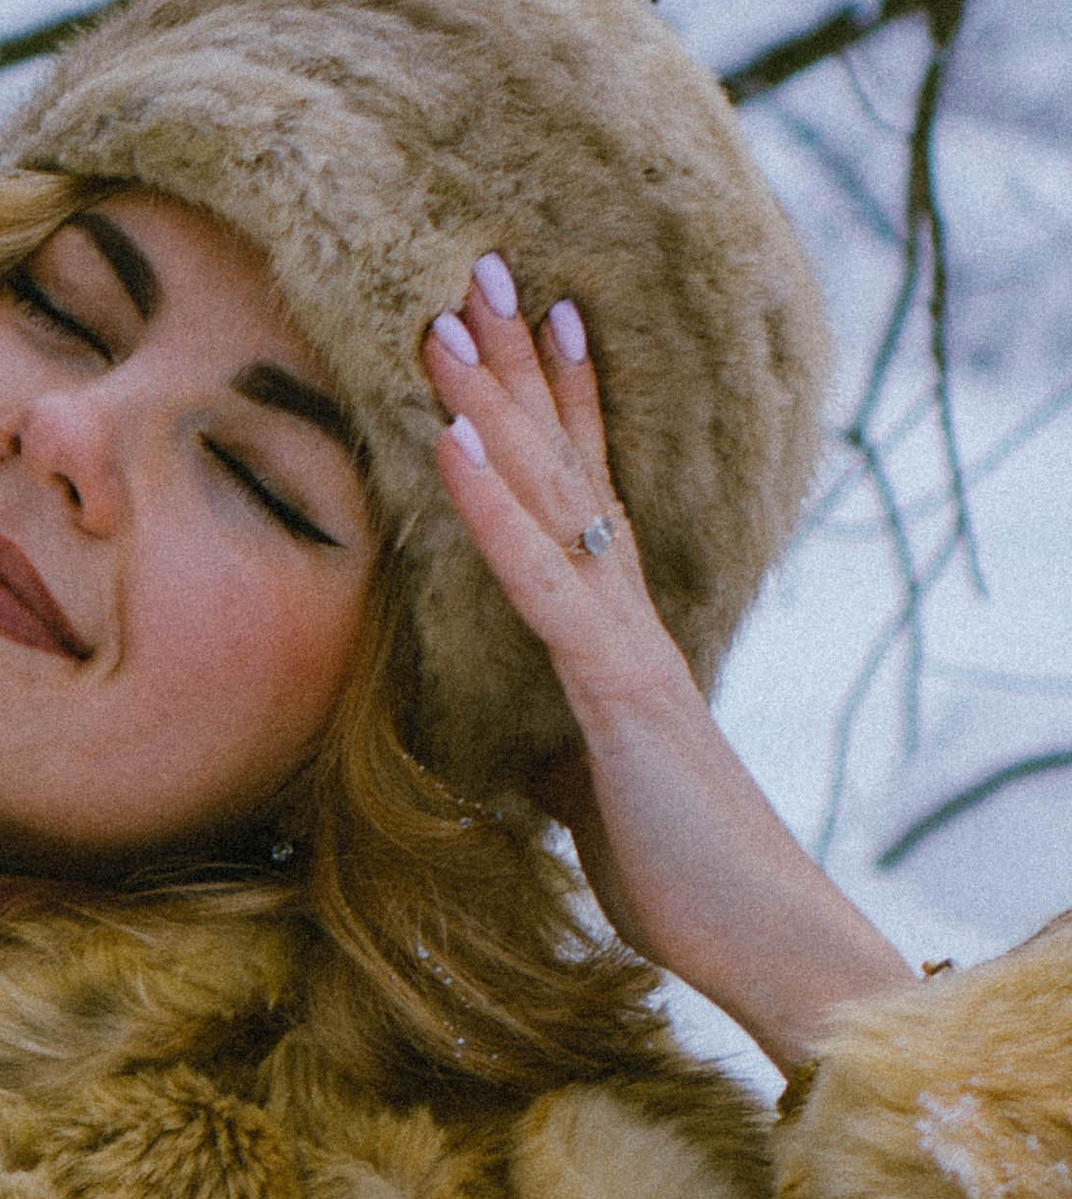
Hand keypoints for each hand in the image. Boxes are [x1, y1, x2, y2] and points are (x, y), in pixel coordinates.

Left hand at [422, 257, 913, 1073]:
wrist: (756, 935)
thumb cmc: (678, 875)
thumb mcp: (584, 798)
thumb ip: (548, 753)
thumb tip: (507, 748)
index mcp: (619, 635)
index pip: (581, 494)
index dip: (556, 404)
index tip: (531, 318)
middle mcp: (628, 615)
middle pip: (564, 463)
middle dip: (517, 365)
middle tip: (475, 263)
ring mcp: (625, 642)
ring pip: (549, 496)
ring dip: (491, 402)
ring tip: (442, 314)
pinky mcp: (617, 688)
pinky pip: (540, 581)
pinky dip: (491, 507)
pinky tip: (448, 438)